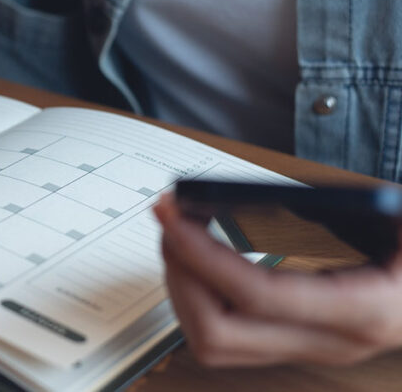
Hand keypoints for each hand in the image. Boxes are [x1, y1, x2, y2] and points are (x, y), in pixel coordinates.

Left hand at [155, 193, 401, 366]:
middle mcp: (335, 342)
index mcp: (367, 311)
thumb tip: (280, 196)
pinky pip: (227, 338)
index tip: (173, 216)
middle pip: (220, 335)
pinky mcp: (301, 345)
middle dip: (180, 275)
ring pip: (215, 345)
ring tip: (178, 235)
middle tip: (168, 221)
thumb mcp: (400, 217)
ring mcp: (315, 350)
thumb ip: (354, 208)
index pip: (261, 296)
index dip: (205, 256)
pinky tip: (198, 259)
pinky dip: (198, 299)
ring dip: (182, 289)